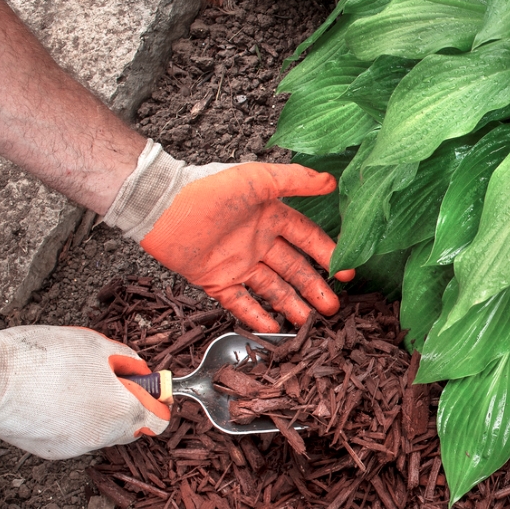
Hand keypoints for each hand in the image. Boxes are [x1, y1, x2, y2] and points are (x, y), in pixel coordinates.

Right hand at [0, 327, 169, 458]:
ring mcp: (75, 447)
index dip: (155, 402)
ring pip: (100, 431)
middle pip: (130, 427)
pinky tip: (55, 399)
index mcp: (121, 412)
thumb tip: (139, 370)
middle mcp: (101, 437)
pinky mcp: (50, 451)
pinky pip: (74, 436)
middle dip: (126, 405)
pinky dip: (73, 421)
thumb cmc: (44, 358)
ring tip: (75, 384)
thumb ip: (128, 361)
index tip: (147, 387)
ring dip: (97, 412)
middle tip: (110, 379)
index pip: (159, 421)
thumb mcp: (98, 346)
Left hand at [104, 141, 354, 331]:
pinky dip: (256, 316)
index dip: (327, 254)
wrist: (163, 209)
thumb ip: (295, 180)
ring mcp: (239, 264)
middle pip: (294, 269)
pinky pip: (241, 302)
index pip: (307, 239)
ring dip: (292, 305)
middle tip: (332, 308)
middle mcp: (259, 242)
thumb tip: (331, 181)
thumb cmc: (210, 190)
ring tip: (310, 323)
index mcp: (271, 217)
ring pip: (272, 289)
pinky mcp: (217, 281)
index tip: (346, 272)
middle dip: (315, 288)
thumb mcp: (257, 180)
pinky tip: (272, 328)